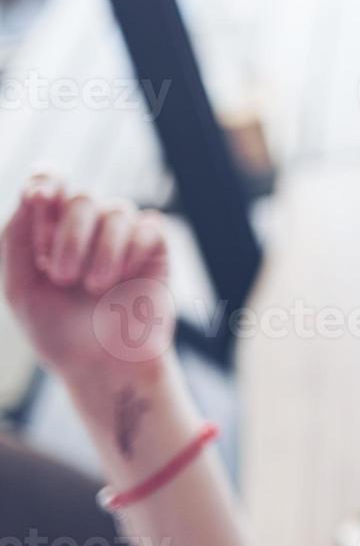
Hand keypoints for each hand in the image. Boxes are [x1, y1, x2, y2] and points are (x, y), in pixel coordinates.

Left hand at [2, 174, 173, 384]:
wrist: (106, 366)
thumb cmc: (60, 334)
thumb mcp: (21, 288)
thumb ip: (17, 238)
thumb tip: (35, 194)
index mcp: (49, 234)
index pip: (50, 184)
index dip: (47, 179)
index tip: (39, 197)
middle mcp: (87, 229)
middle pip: (82, 197)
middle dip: (72, 235)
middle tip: (64, 278)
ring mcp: (122, 238)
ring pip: (117, 210)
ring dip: (103, 250)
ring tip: (96, 287)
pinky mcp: (155, 249)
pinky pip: (150, 225)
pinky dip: (133, 251)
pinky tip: (125, 278)